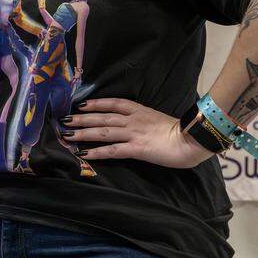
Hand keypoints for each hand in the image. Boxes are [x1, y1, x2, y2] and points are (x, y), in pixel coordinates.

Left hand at [64, 98, 213, 168]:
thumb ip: (144, 118)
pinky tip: (84, 154)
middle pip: (102, 117)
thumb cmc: (180, 131)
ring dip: (83, 133)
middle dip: (81, 118)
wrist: (193, 139)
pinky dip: (97, 152)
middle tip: (64, 119)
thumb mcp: (158, 119)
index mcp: (139, 110)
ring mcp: (134, 134)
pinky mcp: (137, 149)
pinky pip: (113, 150)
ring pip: (103, 132)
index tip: (80, 104)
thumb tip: (131, 122)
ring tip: (67, 134)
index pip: (113, 103)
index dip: (95, 103)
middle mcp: (133, 120)